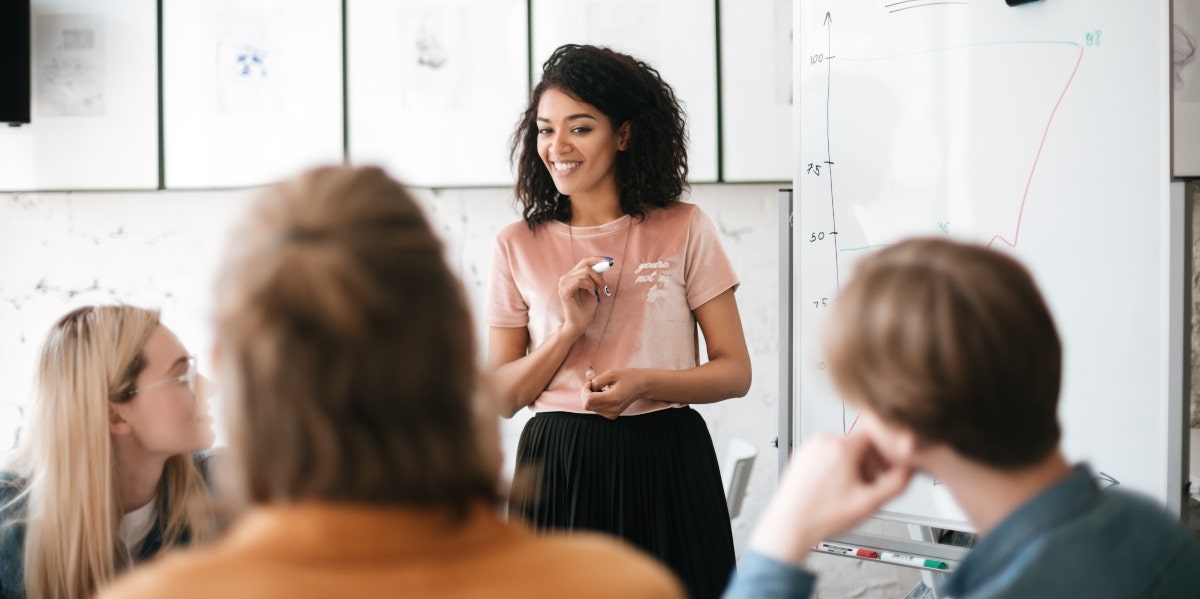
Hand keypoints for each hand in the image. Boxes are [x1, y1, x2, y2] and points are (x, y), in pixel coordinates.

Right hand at [558, 256, 609, 336]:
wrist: (580, 324)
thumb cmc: (586, 308)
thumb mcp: (595, 289)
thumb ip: (597, 277)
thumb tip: (603, 264)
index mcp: (571, 276)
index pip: (584, 261)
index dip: (597, 259)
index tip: (610, 260)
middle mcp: (565, 277)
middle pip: (585, 265)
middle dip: (599, 274)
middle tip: (606, 286)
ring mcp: (563, 283)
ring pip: (584, 273)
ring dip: (596, 283)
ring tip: (598, 293)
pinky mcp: (564, 290)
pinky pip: (581, 281)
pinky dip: (590, 287)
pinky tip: (592, 294)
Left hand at [581, 368, 645, 418]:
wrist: (641, 386)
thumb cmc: (628, 377)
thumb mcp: (612, 373)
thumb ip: (597, 380)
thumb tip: (589, 388)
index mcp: (613, 398)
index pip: (589, 400)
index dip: (585, 390)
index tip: (590, 382)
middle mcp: (613, 409)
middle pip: (588, 406)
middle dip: (586, 394)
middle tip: (593, 384)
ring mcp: (612, 414)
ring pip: (591, 408)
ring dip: (591, 397)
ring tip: (600, 388)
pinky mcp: (612, 415)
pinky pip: (596, 410)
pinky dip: (596, 402)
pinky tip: (603, 394)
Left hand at [748, 432, 912, 564]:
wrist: (790, 525)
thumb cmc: (822, 516)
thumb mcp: (870, 502)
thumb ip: (898, 483)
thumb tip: (910, 469)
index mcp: (840, 446)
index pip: (877, 434)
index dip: (888, 452)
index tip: (890, 466)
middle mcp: (823, 441)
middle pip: (860, 442)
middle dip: (871, 462)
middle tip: (871, 484)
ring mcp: (810, 447)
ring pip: (844, 448)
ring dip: (854, 465)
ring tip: (852, 489)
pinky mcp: (802, 455)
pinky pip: (827, 454)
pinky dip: (837, 466)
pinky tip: (836, 488)